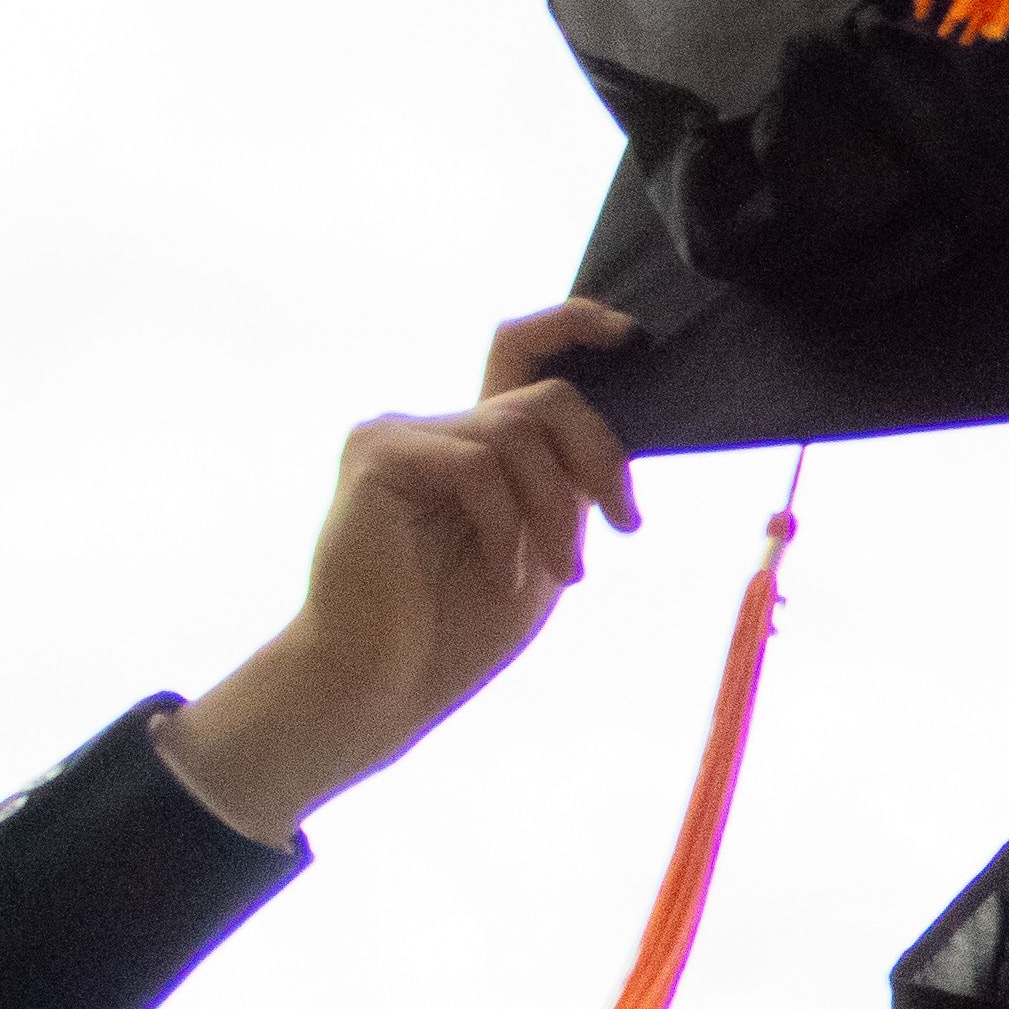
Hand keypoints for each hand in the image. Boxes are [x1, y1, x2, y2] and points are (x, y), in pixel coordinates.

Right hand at [157, 304, 647, 843]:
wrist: (386, 683)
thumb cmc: (458, 629)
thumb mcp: (542, 544)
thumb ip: (567, 485)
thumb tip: (618, 437)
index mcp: (475, 443)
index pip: (520, 351)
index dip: (576, 325)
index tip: (631, 336)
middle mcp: (434, 426)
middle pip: (548, 394)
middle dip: (601, 458)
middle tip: (623, 524)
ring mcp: (400, 436)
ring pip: (519, 431)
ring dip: (557, 508)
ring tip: (564, 573)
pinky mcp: (377, 456)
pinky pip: (477, 465)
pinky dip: (508, 525)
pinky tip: (506, 575)